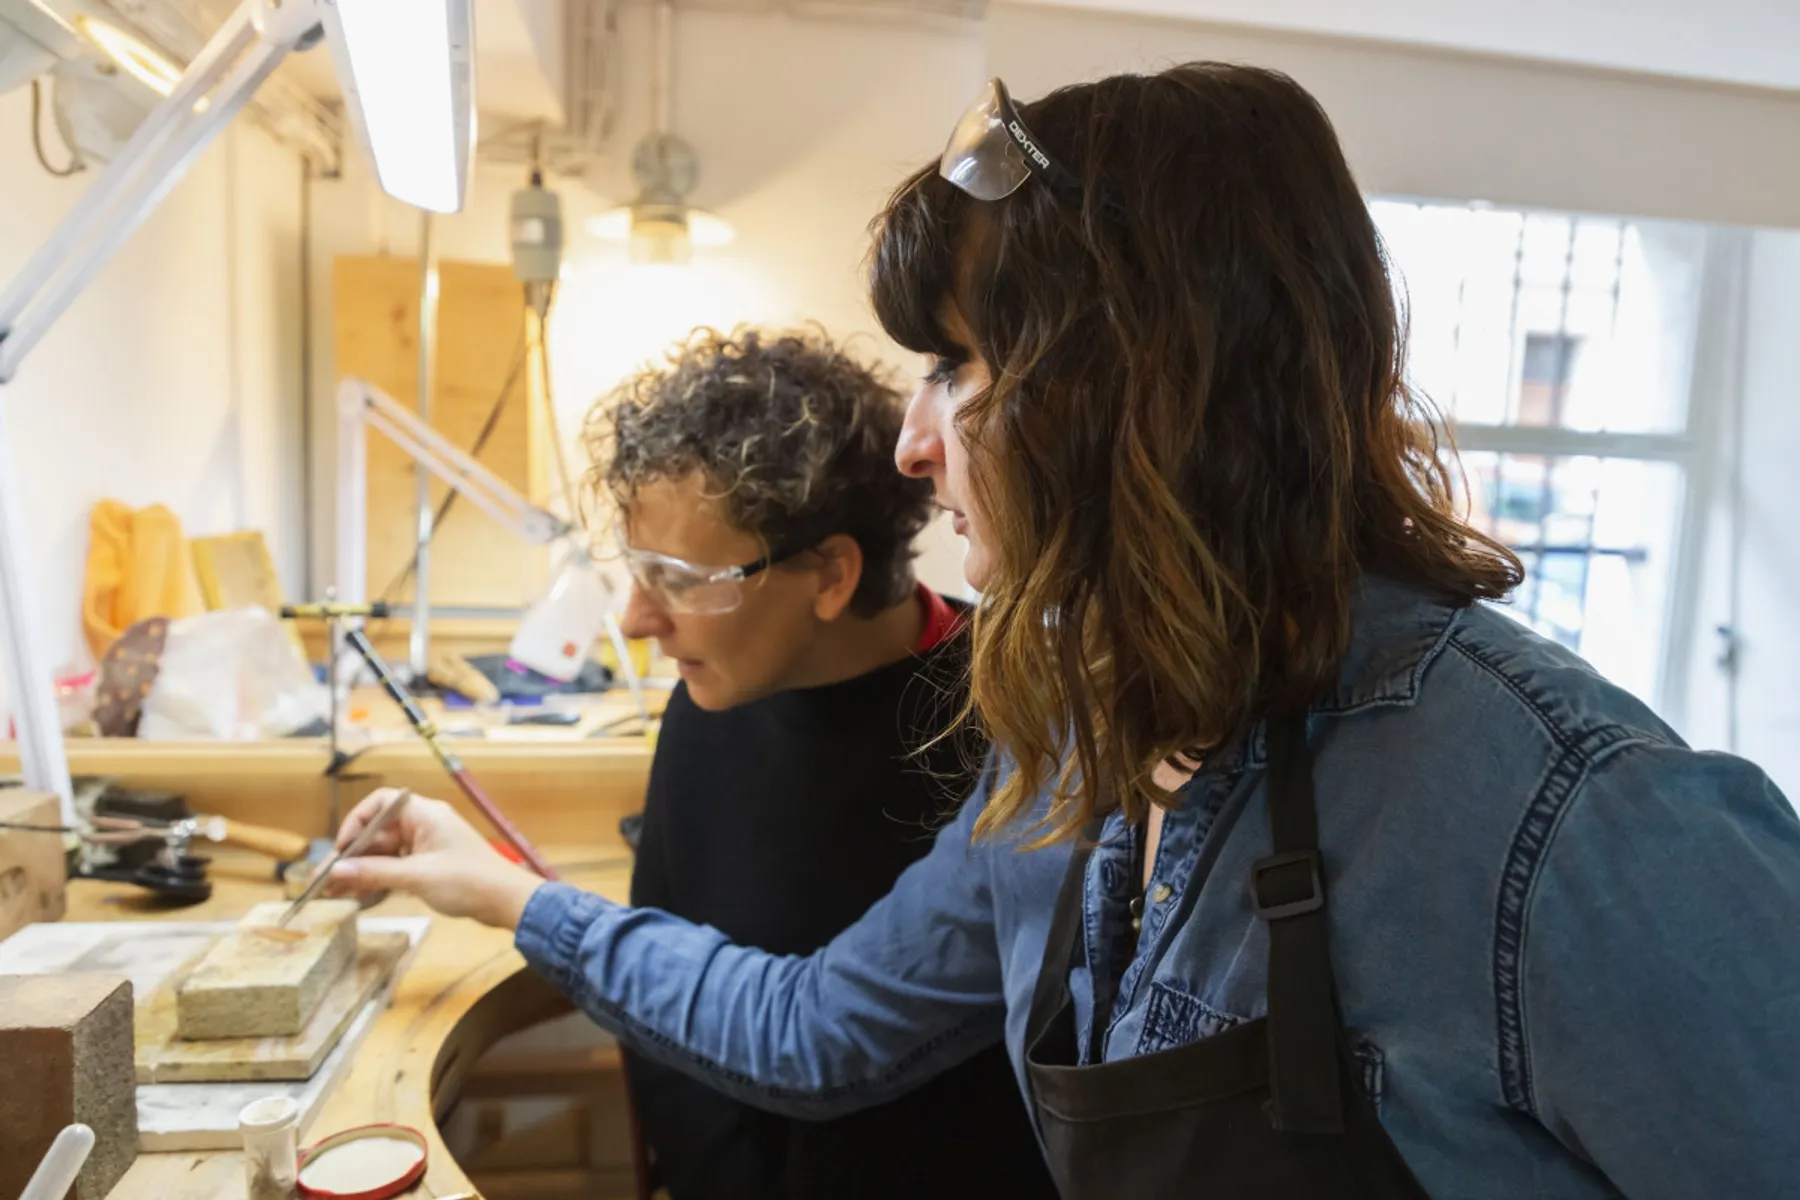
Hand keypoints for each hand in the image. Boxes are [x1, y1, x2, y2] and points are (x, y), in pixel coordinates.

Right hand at [322, 788, 544, 929]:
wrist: (506, 901)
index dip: (356, 822)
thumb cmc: (467, 881)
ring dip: (362, 869)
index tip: (341, 849)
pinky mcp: (430, 863)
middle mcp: (423, 823)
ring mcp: (427, 844)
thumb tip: (335, 872)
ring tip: (334, 893)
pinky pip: (397, 864)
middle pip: (378, 831)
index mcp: (424, 814)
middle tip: (326, 880)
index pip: (380, 803)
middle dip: (353, 854)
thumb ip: (374, 872)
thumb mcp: (416, 877)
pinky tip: (358, 894)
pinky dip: (379, 877)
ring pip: (385, 851)